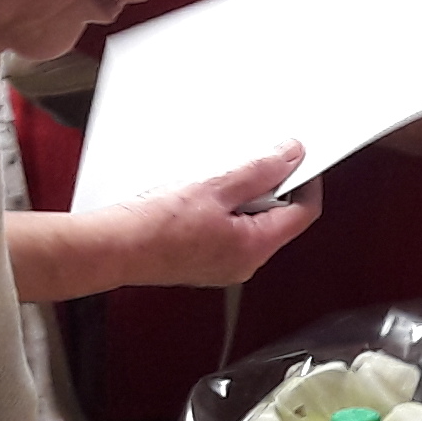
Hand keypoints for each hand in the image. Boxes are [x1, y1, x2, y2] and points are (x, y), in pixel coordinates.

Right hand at [37, 144, 316, 295]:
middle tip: (246, 163)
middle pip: (277, 217)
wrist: (115, 248)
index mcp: (255, 248)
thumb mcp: (215, 187)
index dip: (306, 181)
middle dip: (268, 187)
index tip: (298, 159)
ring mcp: (224, 264)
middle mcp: (244, 263)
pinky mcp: (204, 260)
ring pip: (250, 223)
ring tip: (214, 181)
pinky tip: (198, 197)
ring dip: (240, 196)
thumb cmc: (155, 227)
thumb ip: (258, 171)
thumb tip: (290, 156)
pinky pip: (227, 230)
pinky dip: (221, 209)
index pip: (303, 213)